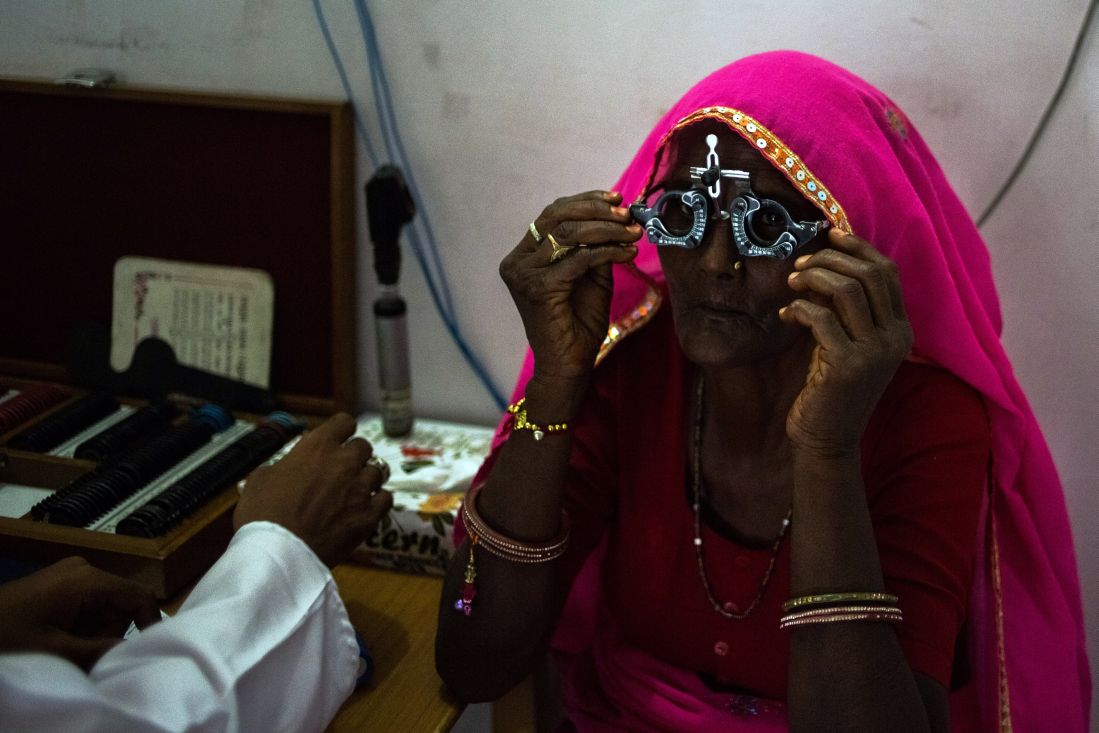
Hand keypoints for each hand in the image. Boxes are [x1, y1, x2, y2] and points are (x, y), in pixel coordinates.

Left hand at [0, 556, 159, 670]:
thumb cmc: (8, 637)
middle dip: (107, 632)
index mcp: (87, 579)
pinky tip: (56, 640)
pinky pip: (85, 606)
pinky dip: (77, 627)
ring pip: (102, 608)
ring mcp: (69, 575)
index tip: (145, 651)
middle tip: (82, 654)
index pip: (138, 596)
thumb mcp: (56, 650)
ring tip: (63, 648)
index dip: (149, 623)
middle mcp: (83, 570)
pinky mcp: (57, 584)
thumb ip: (100, 650)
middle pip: (120, 604)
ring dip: (90, 632)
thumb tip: (135, 651)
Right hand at [234, 413, 393, 566]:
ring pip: (377, 472)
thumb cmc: (263, 513)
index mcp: (318, 446)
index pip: (344, 422)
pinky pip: (386, 499)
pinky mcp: (369, 516)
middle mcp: (345, 462)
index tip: (337, 440)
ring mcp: (361, 488)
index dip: (341, 430)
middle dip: (354, 456)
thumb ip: (282, 466)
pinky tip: (365, 509)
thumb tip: (287, 468)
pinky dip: (377, 502)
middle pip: (364, 446)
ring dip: (366, 479)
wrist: (279, 552)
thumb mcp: (260, 479)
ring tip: (352, 492)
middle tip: (341, 470)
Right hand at [500, 191, 640, 386]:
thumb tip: (618, 214)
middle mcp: (517, 261)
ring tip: (632, 232)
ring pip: (569, 234)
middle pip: (557, 217)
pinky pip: (578, 259)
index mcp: (524, 254)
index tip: (618, 201)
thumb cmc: (579, 324)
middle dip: (598, 211)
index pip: (553, 213)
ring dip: (607, 229)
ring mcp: (523, 274)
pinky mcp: (537, 288)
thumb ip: (595, 246)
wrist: (570, 364)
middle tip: (628, 214)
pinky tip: (626, 254)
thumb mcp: (591, 276)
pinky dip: (607, 252)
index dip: (586, 202)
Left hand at [779, 228, 912, 455]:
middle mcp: (895, 338)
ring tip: (791, 283)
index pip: (887, 272)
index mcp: (900, 330)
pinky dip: (799, 308)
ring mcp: (874, 352)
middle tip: (800, 264)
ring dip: (814, 278)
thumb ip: (843, 310)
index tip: (830, 234)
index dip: (859, 248)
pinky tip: (785, 315)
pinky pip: (821, 318)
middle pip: (870, 274)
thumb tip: (822, 266)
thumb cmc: (829, 388)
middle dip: (831, 260)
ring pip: (848, 290)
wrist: (826, 440)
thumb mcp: (843, 343)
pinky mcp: (847, 366)